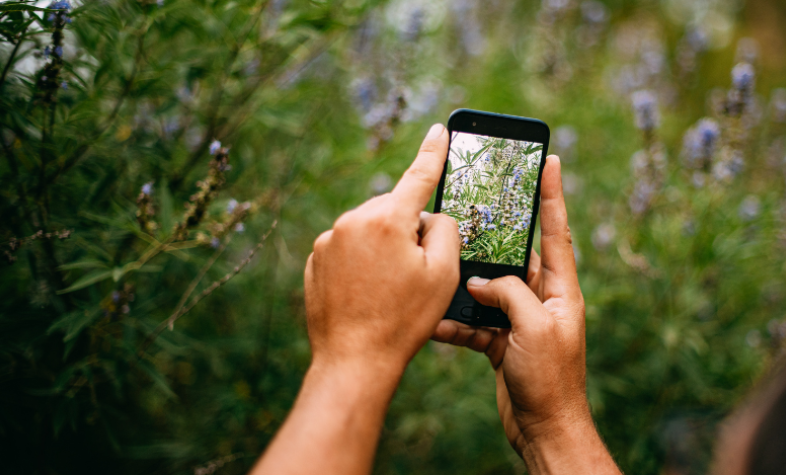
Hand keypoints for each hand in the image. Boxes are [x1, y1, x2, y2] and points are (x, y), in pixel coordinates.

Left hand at [253, 124, 459, 474]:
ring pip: (370, 230)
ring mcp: (329, 239)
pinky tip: (367, 293)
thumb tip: (431, 216)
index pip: (418, 177)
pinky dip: (362, 263)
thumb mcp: (443, 274)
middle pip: (394, 211)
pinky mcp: (315, 258)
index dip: (433, 153)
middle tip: (415, 275)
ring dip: (384, 249)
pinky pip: (348, 248)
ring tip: (388, 291)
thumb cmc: (403, 319)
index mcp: (387, 219)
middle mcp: (353, 220)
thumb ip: (445, 230)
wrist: (354, 360)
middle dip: (408, 232)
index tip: (439, 130)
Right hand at [432, 156, 619, 473]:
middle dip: (495, 234)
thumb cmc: (550, 380)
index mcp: (562, 290)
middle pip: (517, 255)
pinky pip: (476, 321)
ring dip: (466, 283)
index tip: (551, 160)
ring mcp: (522, 320)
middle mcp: (544, 299)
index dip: (554, 195)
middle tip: (476, 203)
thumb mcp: (534, 328)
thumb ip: (508, 295)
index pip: (557, 232)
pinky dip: (456, 321)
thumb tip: (479, 283)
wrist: (544, 429)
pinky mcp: (502, 341)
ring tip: (442, 264)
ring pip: (490, 288)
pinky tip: (435, 320)